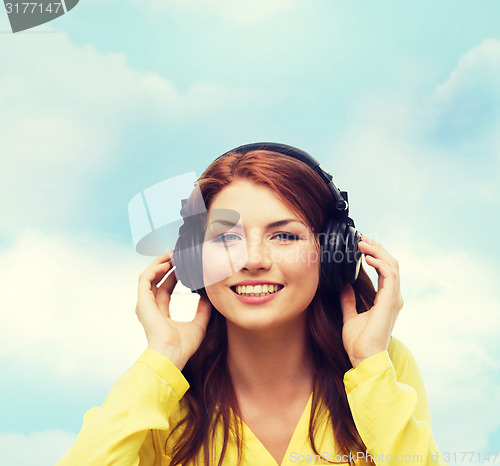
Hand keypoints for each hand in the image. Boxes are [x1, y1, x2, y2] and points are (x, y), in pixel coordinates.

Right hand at [135, 249, 211, 369]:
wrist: (171, 355)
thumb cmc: (182, 346)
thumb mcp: (199, 324)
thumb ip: (203, 310)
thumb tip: (209, 297)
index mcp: (161, 313)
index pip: (165, 288)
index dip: (173, 275)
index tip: (183, 264)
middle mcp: (150, 307)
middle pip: (156, 279)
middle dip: (166, 265)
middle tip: (178, 254)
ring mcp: (145, 304)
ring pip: (148, 276)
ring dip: (159, 263)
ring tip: (171, 253)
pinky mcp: (142, 301)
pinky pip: (145, 279)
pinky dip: (154, 269)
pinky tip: (166, 263)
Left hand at [339, 235, 403, 367]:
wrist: (363, 358)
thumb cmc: (359, 343)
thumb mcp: (350, 316)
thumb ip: (348, 300)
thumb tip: (344, 285)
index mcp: (386, 300)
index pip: (385, 270)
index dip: (375, 255)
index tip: (361, 246)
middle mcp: (393, 297)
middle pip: (390, 263)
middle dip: (377, 248)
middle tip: (361, 238)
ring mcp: (393, 299)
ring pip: (392, 265)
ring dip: (377, 251)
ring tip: (362, 243)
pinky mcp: (390, 301)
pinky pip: (389, 275)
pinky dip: (379, 262)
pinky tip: (367, 257)